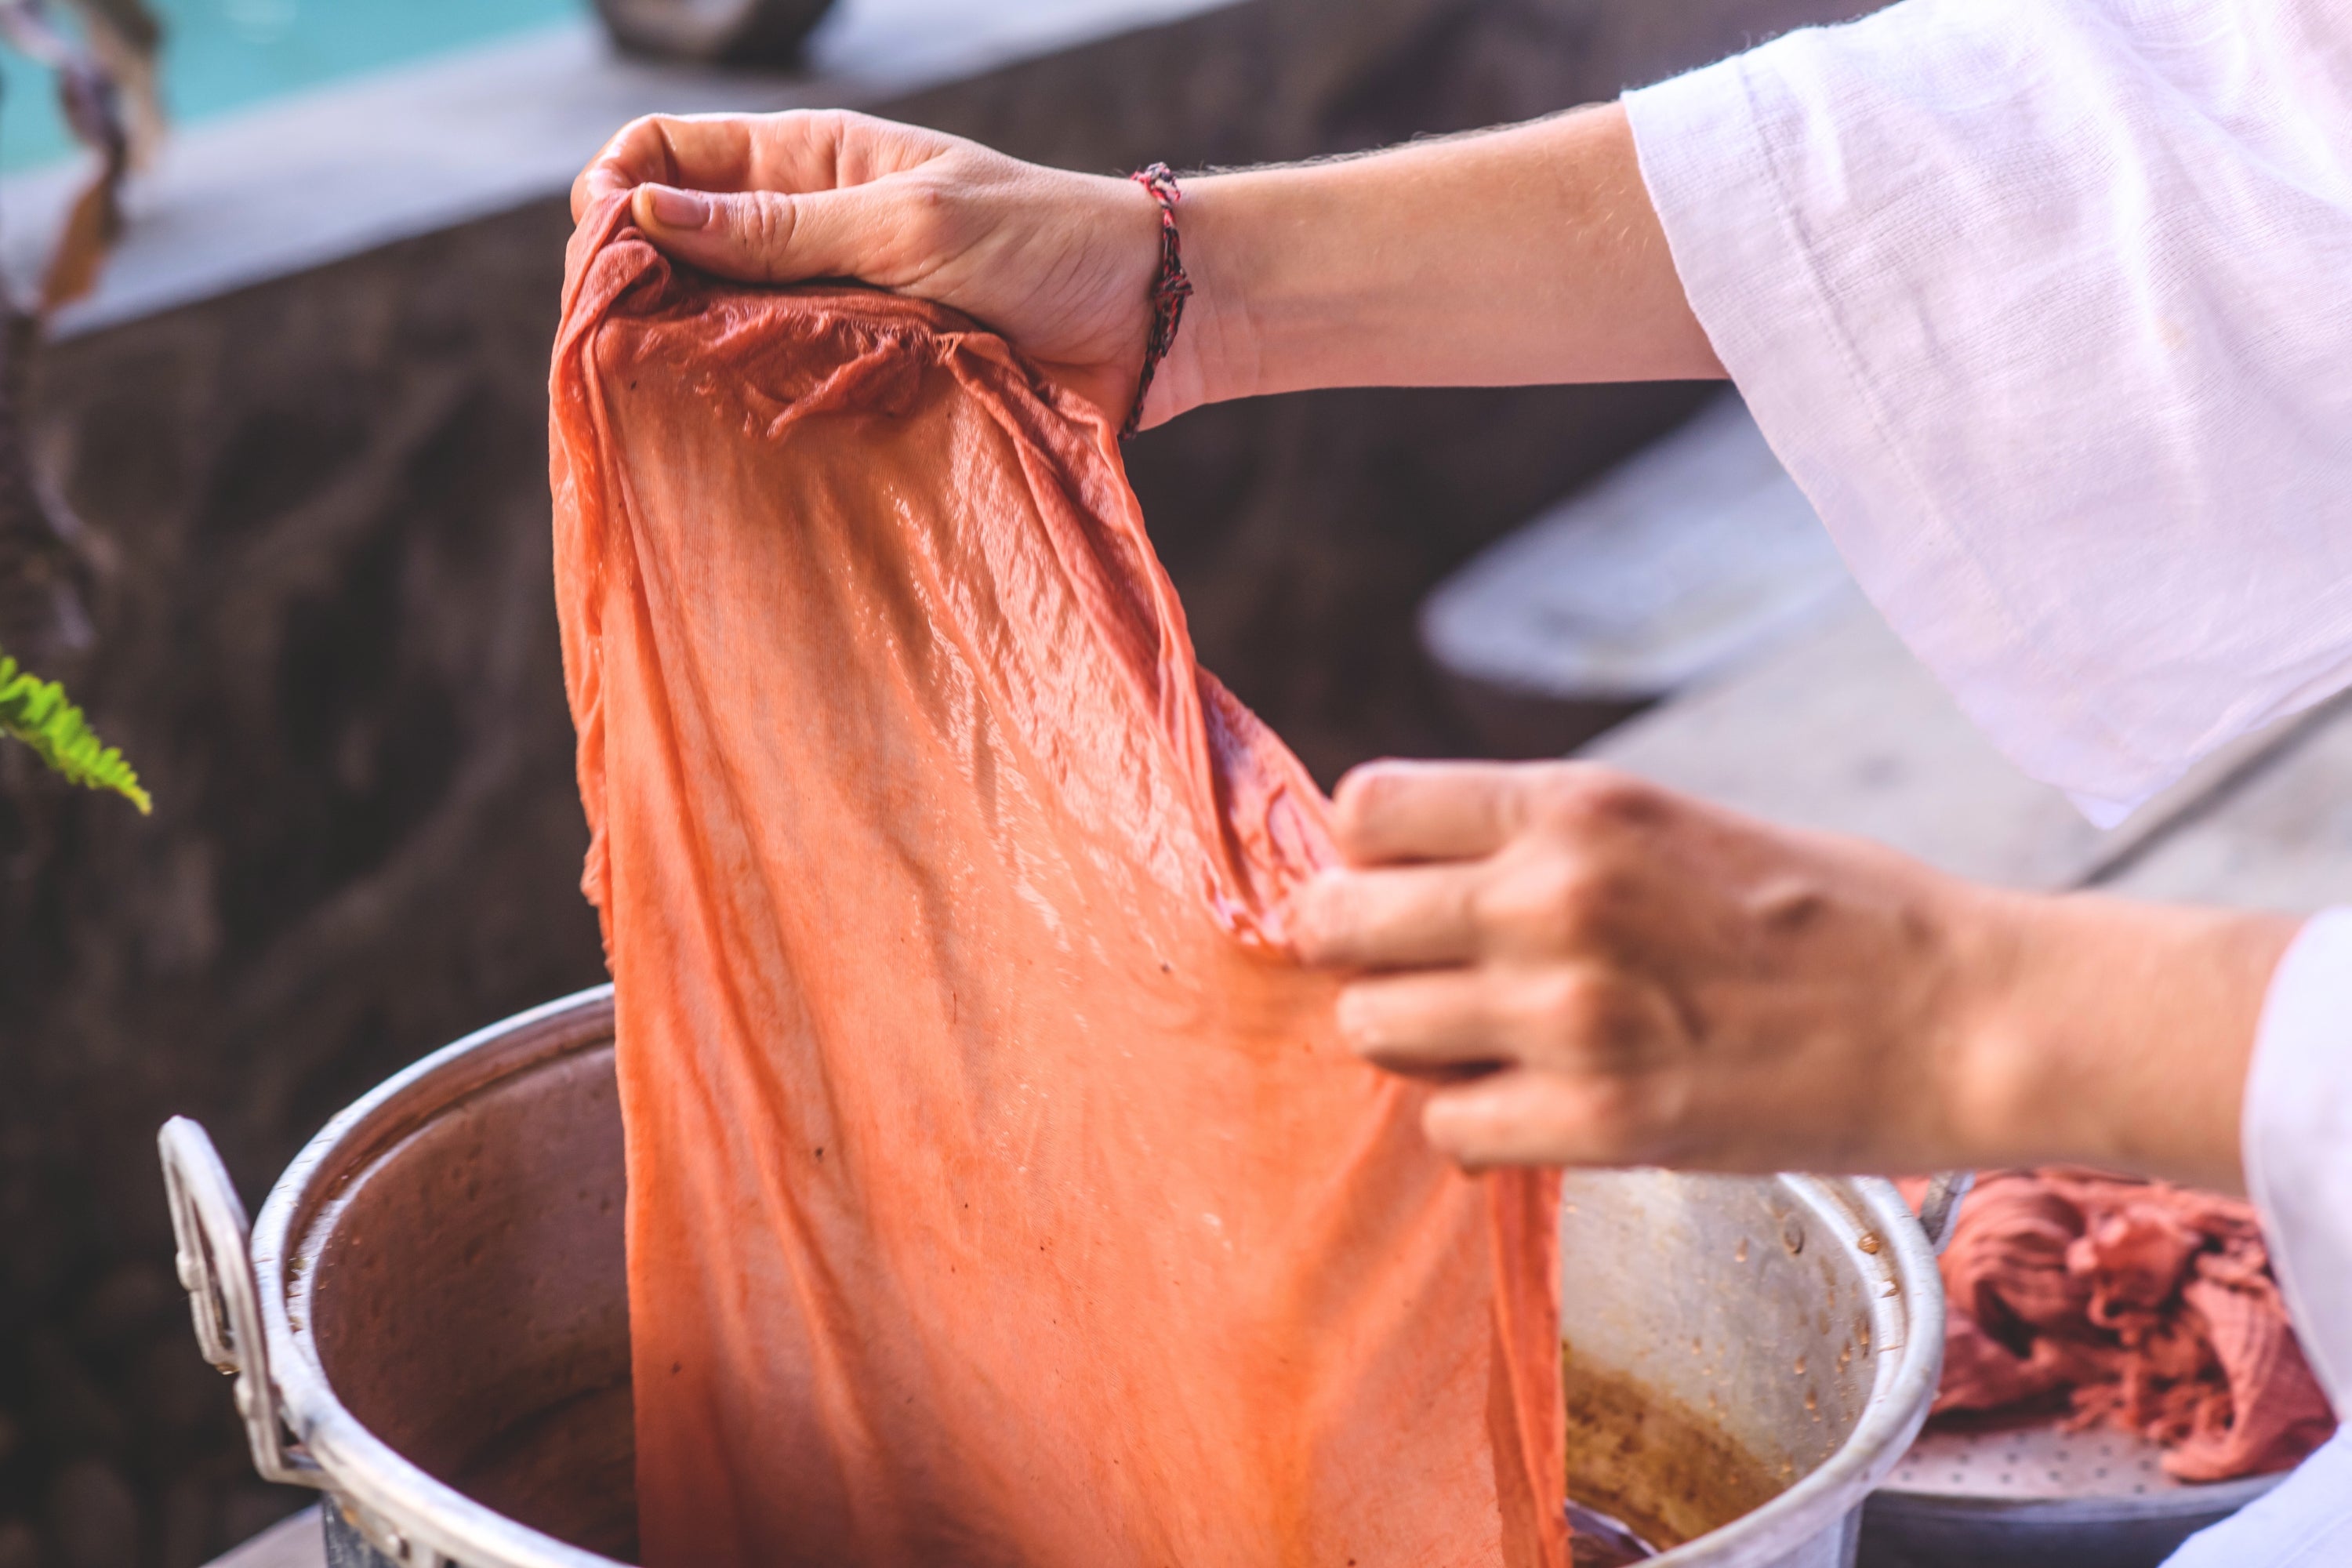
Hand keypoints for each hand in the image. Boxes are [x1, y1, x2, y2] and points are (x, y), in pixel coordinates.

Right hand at [572, 110, 1184, 427]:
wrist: (1150, 323)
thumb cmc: (1045, 243)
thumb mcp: (911, 219)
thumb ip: (786, 226)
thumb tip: (649, 217)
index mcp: (810, 163)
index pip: (667, 152)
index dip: (616, 190)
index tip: (606, 254)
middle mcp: (805, 237)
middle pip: (675, 254)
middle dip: (637, 291)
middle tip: (621, 346)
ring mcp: (831, 315)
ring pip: (720, 335)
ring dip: (691, 364)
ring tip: (672, 400)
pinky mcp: (864, 385)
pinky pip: (785, 399)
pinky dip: (754, 416)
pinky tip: (732, 441)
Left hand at [1294, 760, 2293, 1189]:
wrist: (1960, 1014)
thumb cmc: (1824, 910)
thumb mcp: (1667, 821)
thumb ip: (1539, 842)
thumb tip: (1406, 874)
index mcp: (1574, 804)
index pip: (1363, 808)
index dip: (1367, 855)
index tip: (1400, 885)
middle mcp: (1552, 897)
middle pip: (1336, 924)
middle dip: (1358, 950)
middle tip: (1412, 973)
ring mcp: (1569, 1015)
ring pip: (1374, 1028)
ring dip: (1414, 1040)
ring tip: (1486, 1042)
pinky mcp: (1600, 1123)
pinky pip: (1447, 1127)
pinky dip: (1474, 1123)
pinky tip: (1533, 1106)